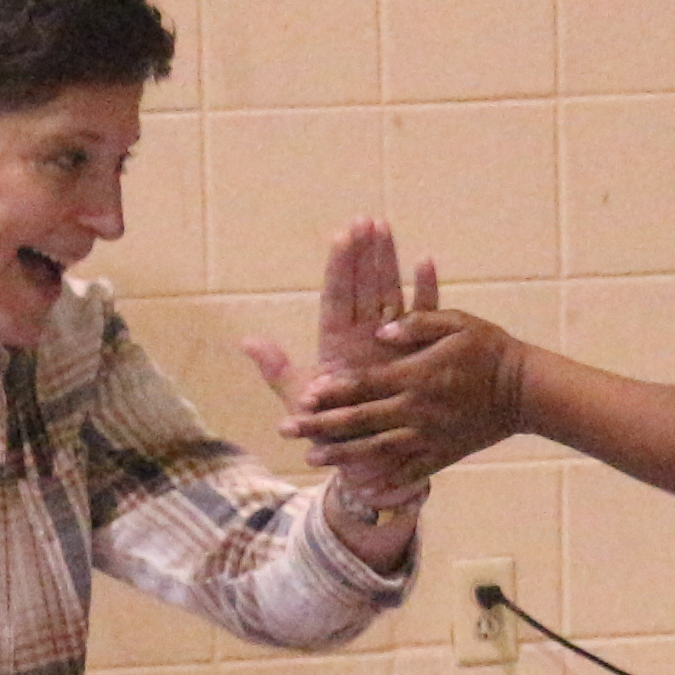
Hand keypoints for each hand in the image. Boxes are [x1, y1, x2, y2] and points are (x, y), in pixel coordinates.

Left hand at [239, 216, 431, 412]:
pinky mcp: (416, 353)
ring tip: (385, 227)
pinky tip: (426, 261)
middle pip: (364, 286)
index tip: (341, 234)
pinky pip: (423, 318)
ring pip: (390, 292)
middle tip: (366, 218)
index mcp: (337, 342)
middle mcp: (363, 336)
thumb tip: (247, 342)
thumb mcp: (303, 398)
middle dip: (364, 252)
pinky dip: (426, 290)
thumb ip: (279, 371)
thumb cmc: (334, 427)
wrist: (371, 455)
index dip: (338, 267)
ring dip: (389, 260)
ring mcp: (390, 342)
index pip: (336, 296)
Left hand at [296, 310, 523, 491]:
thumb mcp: (457, 322)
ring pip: (377, 449)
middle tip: (288, 429)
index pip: (364, 383)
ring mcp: (428, 436)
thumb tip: (381, 327)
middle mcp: (416, 409)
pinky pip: (409, 471)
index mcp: (416, 375)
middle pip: (360, 420)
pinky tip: (363, 489)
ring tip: (311, 459)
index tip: (304, 396)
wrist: (526, 390)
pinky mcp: (442, 453)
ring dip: (341, 456)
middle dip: (321, 426)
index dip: (332, 391)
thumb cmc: (489, 349)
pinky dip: (386, 482)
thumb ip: (418, 322)